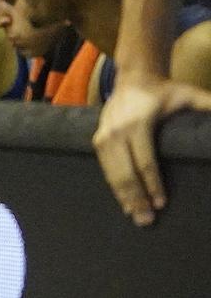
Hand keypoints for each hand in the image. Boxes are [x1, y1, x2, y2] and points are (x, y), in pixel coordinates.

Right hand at [94, 74, 210, 224]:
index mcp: (138, 122)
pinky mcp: (98, 139)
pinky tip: (124, 202)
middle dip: (137, 198)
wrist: (133, 78)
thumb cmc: (165, 91)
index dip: (153, 184)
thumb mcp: (190, 95)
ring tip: (136, 217)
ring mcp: (105, 135)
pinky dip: (114, 187)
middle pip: (126, 171)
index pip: (145, 160)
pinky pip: (106, 168)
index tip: (162, 203)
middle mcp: (117, 130)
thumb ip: (209, 106)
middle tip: (148, 220)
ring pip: (113, 172)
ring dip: (124, 196)